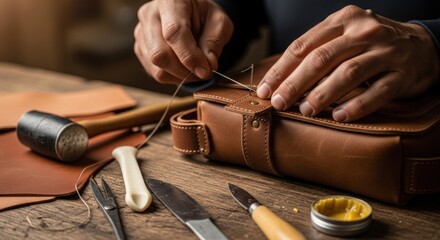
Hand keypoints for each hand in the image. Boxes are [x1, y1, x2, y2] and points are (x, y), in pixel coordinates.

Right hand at [134, 0, 232, 83]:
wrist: (192, 15)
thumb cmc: (205, 16)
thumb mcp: (219, 22)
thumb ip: (214, 42)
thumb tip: (208, 66)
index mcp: (170, 1)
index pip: (174, 33)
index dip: (190, 56)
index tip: (206, 71)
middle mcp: (150, 15)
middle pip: (159, 53)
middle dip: (185, 70)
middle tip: (204, 73)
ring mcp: (141, 33)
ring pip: (156, 67)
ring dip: (180, 76)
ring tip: (196, 69)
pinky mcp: (140, 49)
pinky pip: (155, 73)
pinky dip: (173, 76)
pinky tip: (185, 68)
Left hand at [257, 5, 439, 121]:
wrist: (423, 45)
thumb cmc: (372, 45)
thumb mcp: (345, 36)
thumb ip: (318, 51)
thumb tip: (280, 82)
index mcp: (343, 20)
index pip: (303, 45)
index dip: (281, 69)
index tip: (265, 89)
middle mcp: (364, 32)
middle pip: (321, 58)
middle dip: (295, 83)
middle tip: (279, 103)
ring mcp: (386, 52)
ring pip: (348, 73)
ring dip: (322, 94)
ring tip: (305, 110)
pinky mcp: (403, 74)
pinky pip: (377, 91)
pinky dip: (356, 105)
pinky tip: (339, 116)